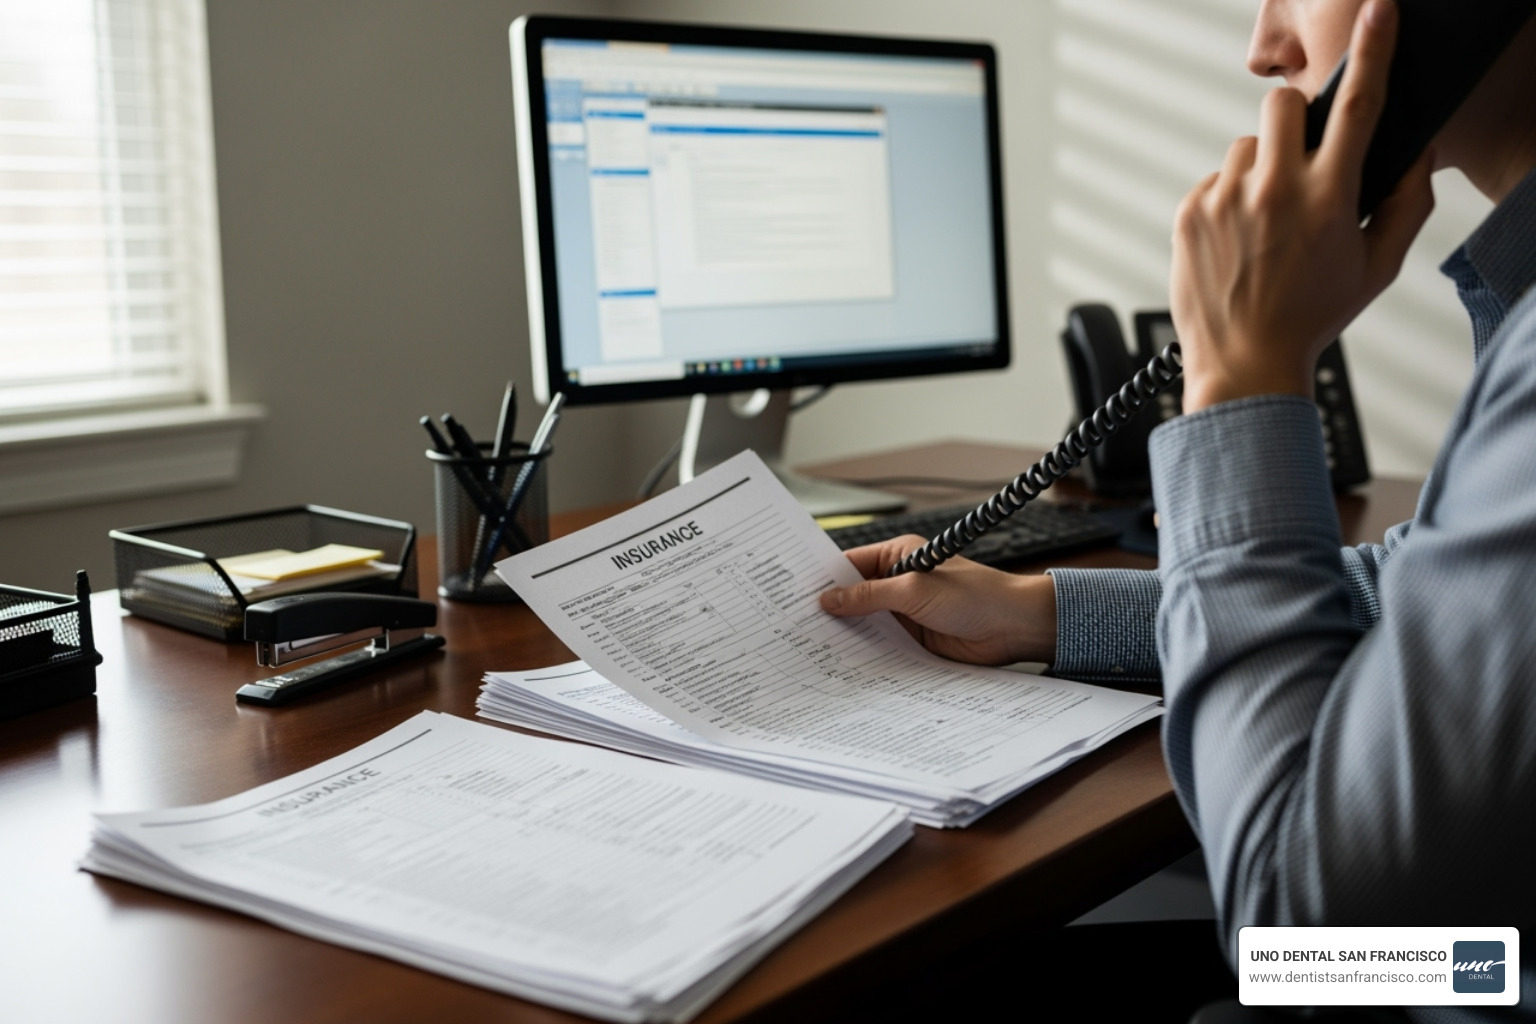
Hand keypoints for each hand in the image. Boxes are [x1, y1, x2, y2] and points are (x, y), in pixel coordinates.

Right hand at [819, 535, 1056, 665]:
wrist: (1013, 627)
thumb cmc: (975, 596)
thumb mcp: (914, 590)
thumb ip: (869, 596)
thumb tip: (829, 599)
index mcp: (898, 556)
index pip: (849, 564)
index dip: (824, 578)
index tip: (795, 593)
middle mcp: (899, 583)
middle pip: (854, 596)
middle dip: (831, 609)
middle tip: (796, 623)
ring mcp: (905, 612)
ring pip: (865, 623)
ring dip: (847, 633)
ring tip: (811, 646)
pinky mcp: (913, 639)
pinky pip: (881, 645)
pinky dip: (865, 652)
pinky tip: (843, 662)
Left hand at [1170, 0, 1434, 412]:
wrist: (1244, 363)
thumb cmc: (1312, 317)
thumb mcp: (1377, 267)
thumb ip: (1406, 204)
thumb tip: (1415, 156)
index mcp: (1328, 198)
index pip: (1358, 107)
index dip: (1373, 52)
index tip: (1379, 13)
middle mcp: (1274, 191)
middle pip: (1280, 104)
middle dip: (1293, 119)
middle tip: (1298, 158)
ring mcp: (1226, 201)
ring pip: (1244, 147)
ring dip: (1258, 170)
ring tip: (1264, 222)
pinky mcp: (1190, 213)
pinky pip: (1213, 180)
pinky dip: (1227, 199)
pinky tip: (1237, 240)